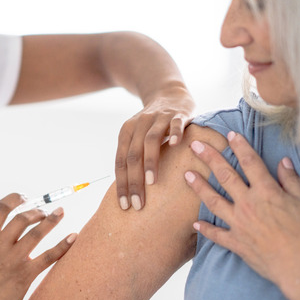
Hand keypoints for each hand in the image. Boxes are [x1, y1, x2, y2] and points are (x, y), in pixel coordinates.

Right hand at [0, 193, 75, 299]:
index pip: (0, 209)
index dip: (14, 198)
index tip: (24, 197)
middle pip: (21, 218)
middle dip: (36, 211)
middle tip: (44, 212)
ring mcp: (12, 260)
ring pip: (36, 233)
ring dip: (51, 220)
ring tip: (59, 213)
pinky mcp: (25, 274)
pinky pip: (48, 256)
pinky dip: (63, 245)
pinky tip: (73, 237)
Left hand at [115, 84, 193, 210]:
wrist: (169, 93)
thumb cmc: (153, 125)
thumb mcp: (138, 137)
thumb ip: (133, 158)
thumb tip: (129, 193)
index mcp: (127, 132)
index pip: (121, 162)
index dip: (121, 184)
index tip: (125, 206)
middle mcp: (140, 124)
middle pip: (133, 154)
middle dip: (134, 181)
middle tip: (137, 204)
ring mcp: (159, 118)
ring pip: (151, 140)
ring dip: (150, 161)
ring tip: (151, 183)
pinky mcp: (178, 113)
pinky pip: (176, 123)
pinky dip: (175, 132)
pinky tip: (176, 145)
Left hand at [183, 131, 299, 285]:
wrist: (299, 266)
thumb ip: (292, 180)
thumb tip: (284, 162)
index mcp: (266, 192)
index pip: (250, 162)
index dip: (240, 146)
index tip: (230, 134)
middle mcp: (248, 204)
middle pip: (225, 176)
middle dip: (210, 158)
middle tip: (196, 145)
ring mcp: (239, 223)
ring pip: (214, 201)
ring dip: (199, 187)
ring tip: (187, 175)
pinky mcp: (236, 242)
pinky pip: (216, 234)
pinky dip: (205, 229)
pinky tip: (196, 223)